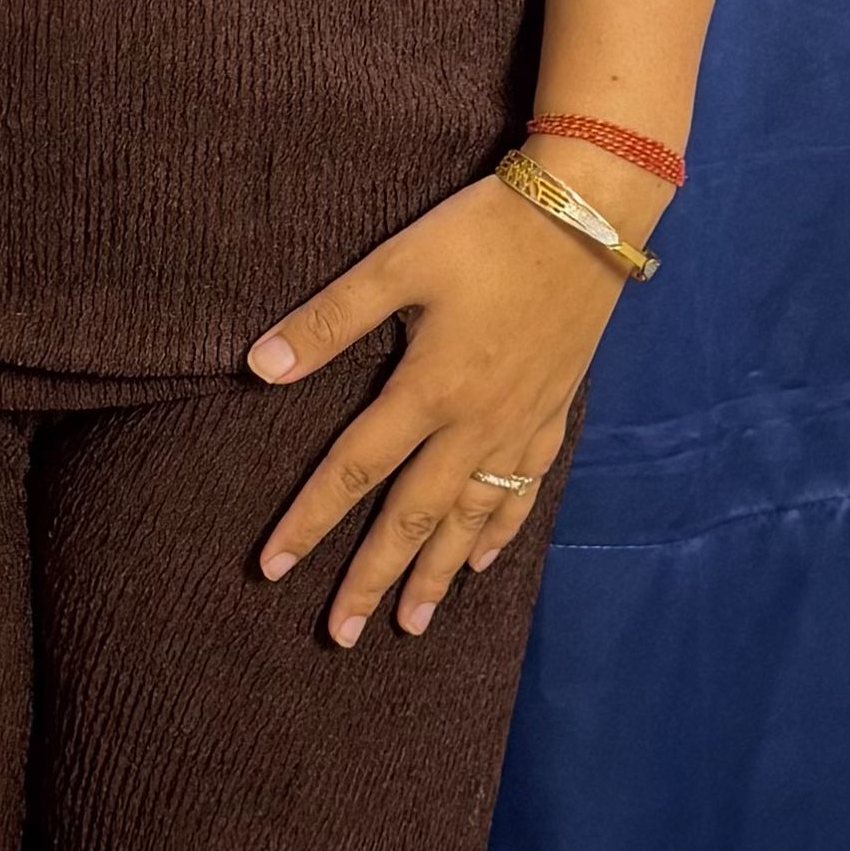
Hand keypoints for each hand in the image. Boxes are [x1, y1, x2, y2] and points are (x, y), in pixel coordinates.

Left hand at [245, 152, 651, 644]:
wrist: (591, 214)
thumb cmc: (486, 231)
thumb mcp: (397, 263)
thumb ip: (329, 320)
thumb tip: (258, 368)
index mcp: (428, 389)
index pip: (353, 471)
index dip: (308, 521)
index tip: (271, 569)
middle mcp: (473, 425)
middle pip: (413, 517)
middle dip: (372, 578)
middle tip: (341, 636)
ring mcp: (519, 426)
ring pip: (470, 519)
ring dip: (437, 575)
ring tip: (410, 623)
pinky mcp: (553, 413)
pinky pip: (523, 492)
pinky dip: (500, 532)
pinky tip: (482, 563)